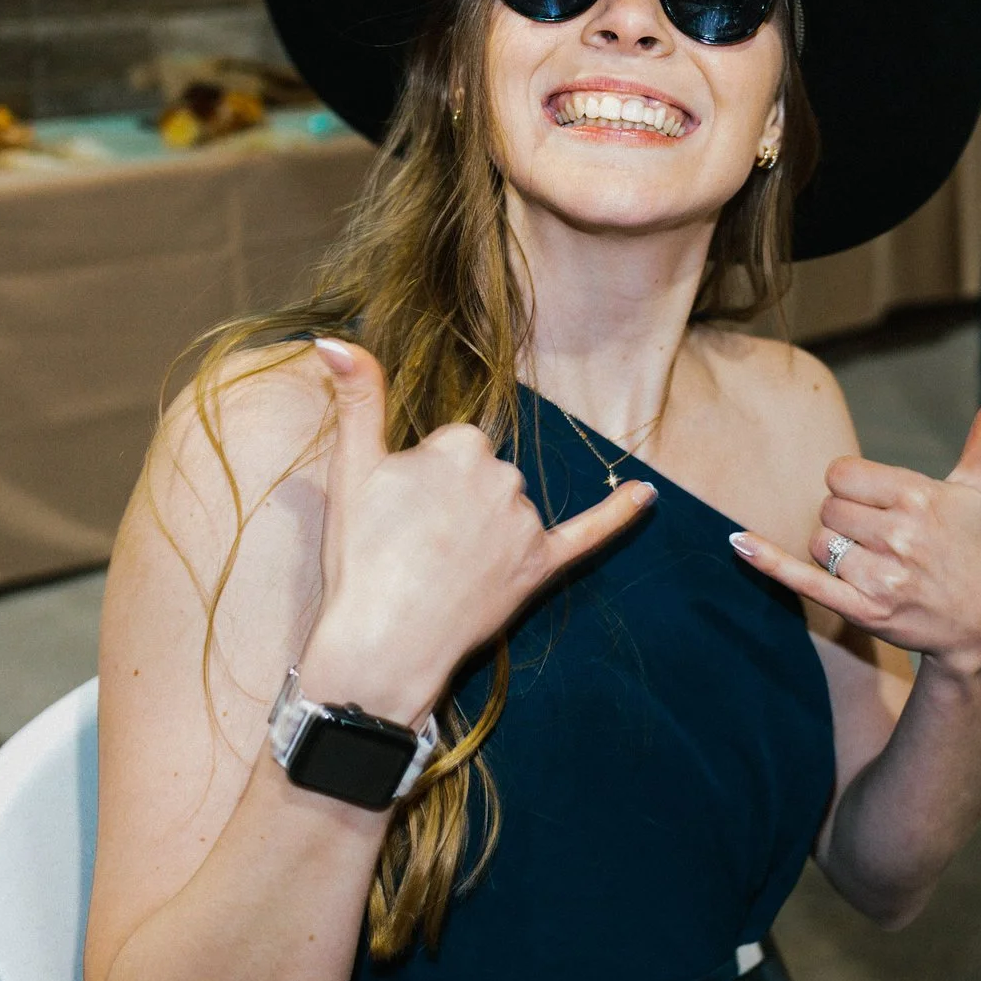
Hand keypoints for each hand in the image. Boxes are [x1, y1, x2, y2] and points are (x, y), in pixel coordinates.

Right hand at [297, 339, 653, 723]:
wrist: (384, 641)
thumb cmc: (362, 555)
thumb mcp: (350, 468)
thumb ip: (357, 397)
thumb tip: (334, 339)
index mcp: (461, 446)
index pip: (453, 445)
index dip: (423, 477)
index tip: (400, 509)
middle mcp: (504, 476)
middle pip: (483, 474)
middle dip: (454, 501)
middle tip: (416, 543)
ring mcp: (526, 523)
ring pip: (511, 509)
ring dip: (485, 530)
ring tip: (440, 568)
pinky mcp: (541, 565)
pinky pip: (590, 533)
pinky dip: (619, 514)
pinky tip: (646, 495)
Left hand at [728, 388, 980, 678]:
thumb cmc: (975, 547)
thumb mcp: (980, 487)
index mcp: (921, 497)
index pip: (842, 474)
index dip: (856, 489)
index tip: (885, 507)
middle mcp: (902, 536)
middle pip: (827, 508)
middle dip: (847, 522)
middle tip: (884, 540)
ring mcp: (883, 577)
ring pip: (819, 544)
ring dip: (835, 552)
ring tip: (876, 564)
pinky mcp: (865, 612)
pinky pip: (803, 579)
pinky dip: (768, 561)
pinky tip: (739, 543)